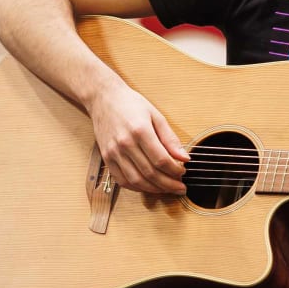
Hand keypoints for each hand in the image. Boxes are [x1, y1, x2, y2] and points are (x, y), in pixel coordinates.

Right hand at [88, 79, 186, 194]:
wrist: (104, 98)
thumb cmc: (131, 104)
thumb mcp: (156, 115)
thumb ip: (170, 138)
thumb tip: (184, 158)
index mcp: (140, 131)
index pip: (161, 160)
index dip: (174, 170)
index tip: (183, 173)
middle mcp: (125, 144)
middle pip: (150, 173)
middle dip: (168, 184)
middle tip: (180, 188)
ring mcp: (113, 152)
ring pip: (136, 181)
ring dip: (154, 189)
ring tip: (167, 189)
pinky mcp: (106, 158)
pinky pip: (122, 180)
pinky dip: (136, 188)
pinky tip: (148, 187)